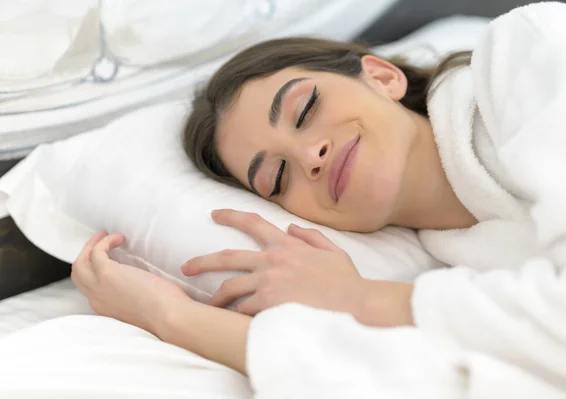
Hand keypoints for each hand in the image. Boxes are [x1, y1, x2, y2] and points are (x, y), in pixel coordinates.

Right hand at [72, 232, 189, 334]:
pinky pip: (97, 251)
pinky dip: (106, 241)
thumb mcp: (139, 305)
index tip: (106, 259)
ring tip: (105, 236)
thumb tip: (137, 282)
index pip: (88, 287)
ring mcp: (99, 286)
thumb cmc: (164, 311)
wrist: (167, 316)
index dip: (94, 270)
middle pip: (78, 274)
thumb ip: (130, 296)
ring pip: (80, 262)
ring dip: (91, 246)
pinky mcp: (107, 273)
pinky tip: (120, 238)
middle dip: (86, 254)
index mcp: (105, 307)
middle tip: (99, 242)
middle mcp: (96, 299)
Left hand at [182, 209, 363, 316]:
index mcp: (287, 245)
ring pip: (230, 287)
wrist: (355, 305)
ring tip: (210, 304)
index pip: (253, 223)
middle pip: (227, 257)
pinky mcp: (268, 303)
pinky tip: (235, 320)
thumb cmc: (345, 282)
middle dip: (202, 262)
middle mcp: (273, 259)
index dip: (231, 216)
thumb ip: (310, 237)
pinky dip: (238, 315)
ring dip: (218, 297)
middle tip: (186, 267)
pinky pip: (243, 309)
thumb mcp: (332, 251)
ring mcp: (269, 281)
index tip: (215, 214)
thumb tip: (291, 227)